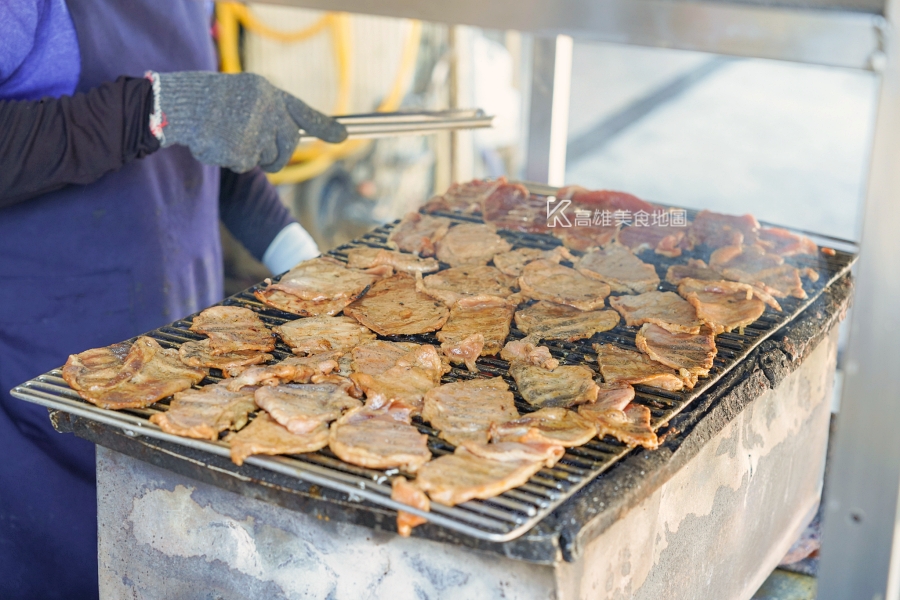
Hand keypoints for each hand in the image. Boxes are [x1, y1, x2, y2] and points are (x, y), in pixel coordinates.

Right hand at [151, 71, 346, 172]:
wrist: (180, 105)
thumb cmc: (211, 101)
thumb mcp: (247, 97)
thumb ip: (272, 115)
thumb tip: (295, 139)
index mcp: (269, 93)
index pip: (302, 112)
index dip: (324, 126)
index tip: (343, 137)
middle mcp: (268, 109)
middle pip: (288, 145)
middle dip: (276, 156)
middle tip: (257, 151)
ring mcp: (255, 129)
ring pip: (267, 158)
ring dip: (251, 156)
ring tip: (228, 136)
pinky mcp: (241, 148)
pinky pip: (244, 164)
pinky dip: (230, 160)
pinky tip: (217, 143)